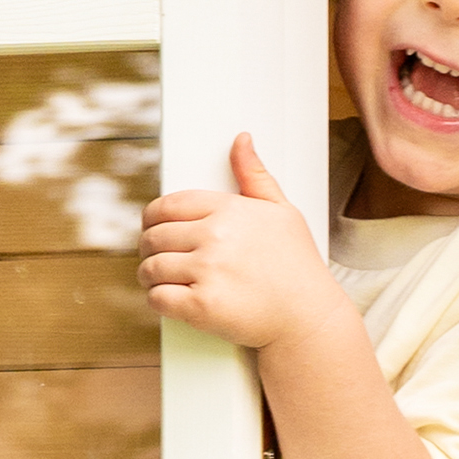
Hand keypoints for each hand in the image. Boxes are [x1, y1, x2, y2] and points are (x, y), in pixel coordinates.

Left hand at [139, 136, 343, 353]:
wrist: (309, 317)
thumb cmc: (298, 266)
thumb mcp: (283, 211)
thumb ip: (255, 175)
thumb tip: (241, 141)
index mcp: (229, 210)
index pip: (168, 205)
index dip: (153, 218)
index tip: (153, 228)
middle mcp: (215, 237)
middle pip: (154, 236)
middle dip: (149, 248)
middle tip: (156, 257)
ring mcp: (207, 271)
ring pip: (151, 268)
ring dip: (149, 276)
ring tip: (160, 280)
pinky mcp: (201, 306)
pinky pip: (158, 298)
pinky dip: (157, 300)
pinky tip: (170, 299)